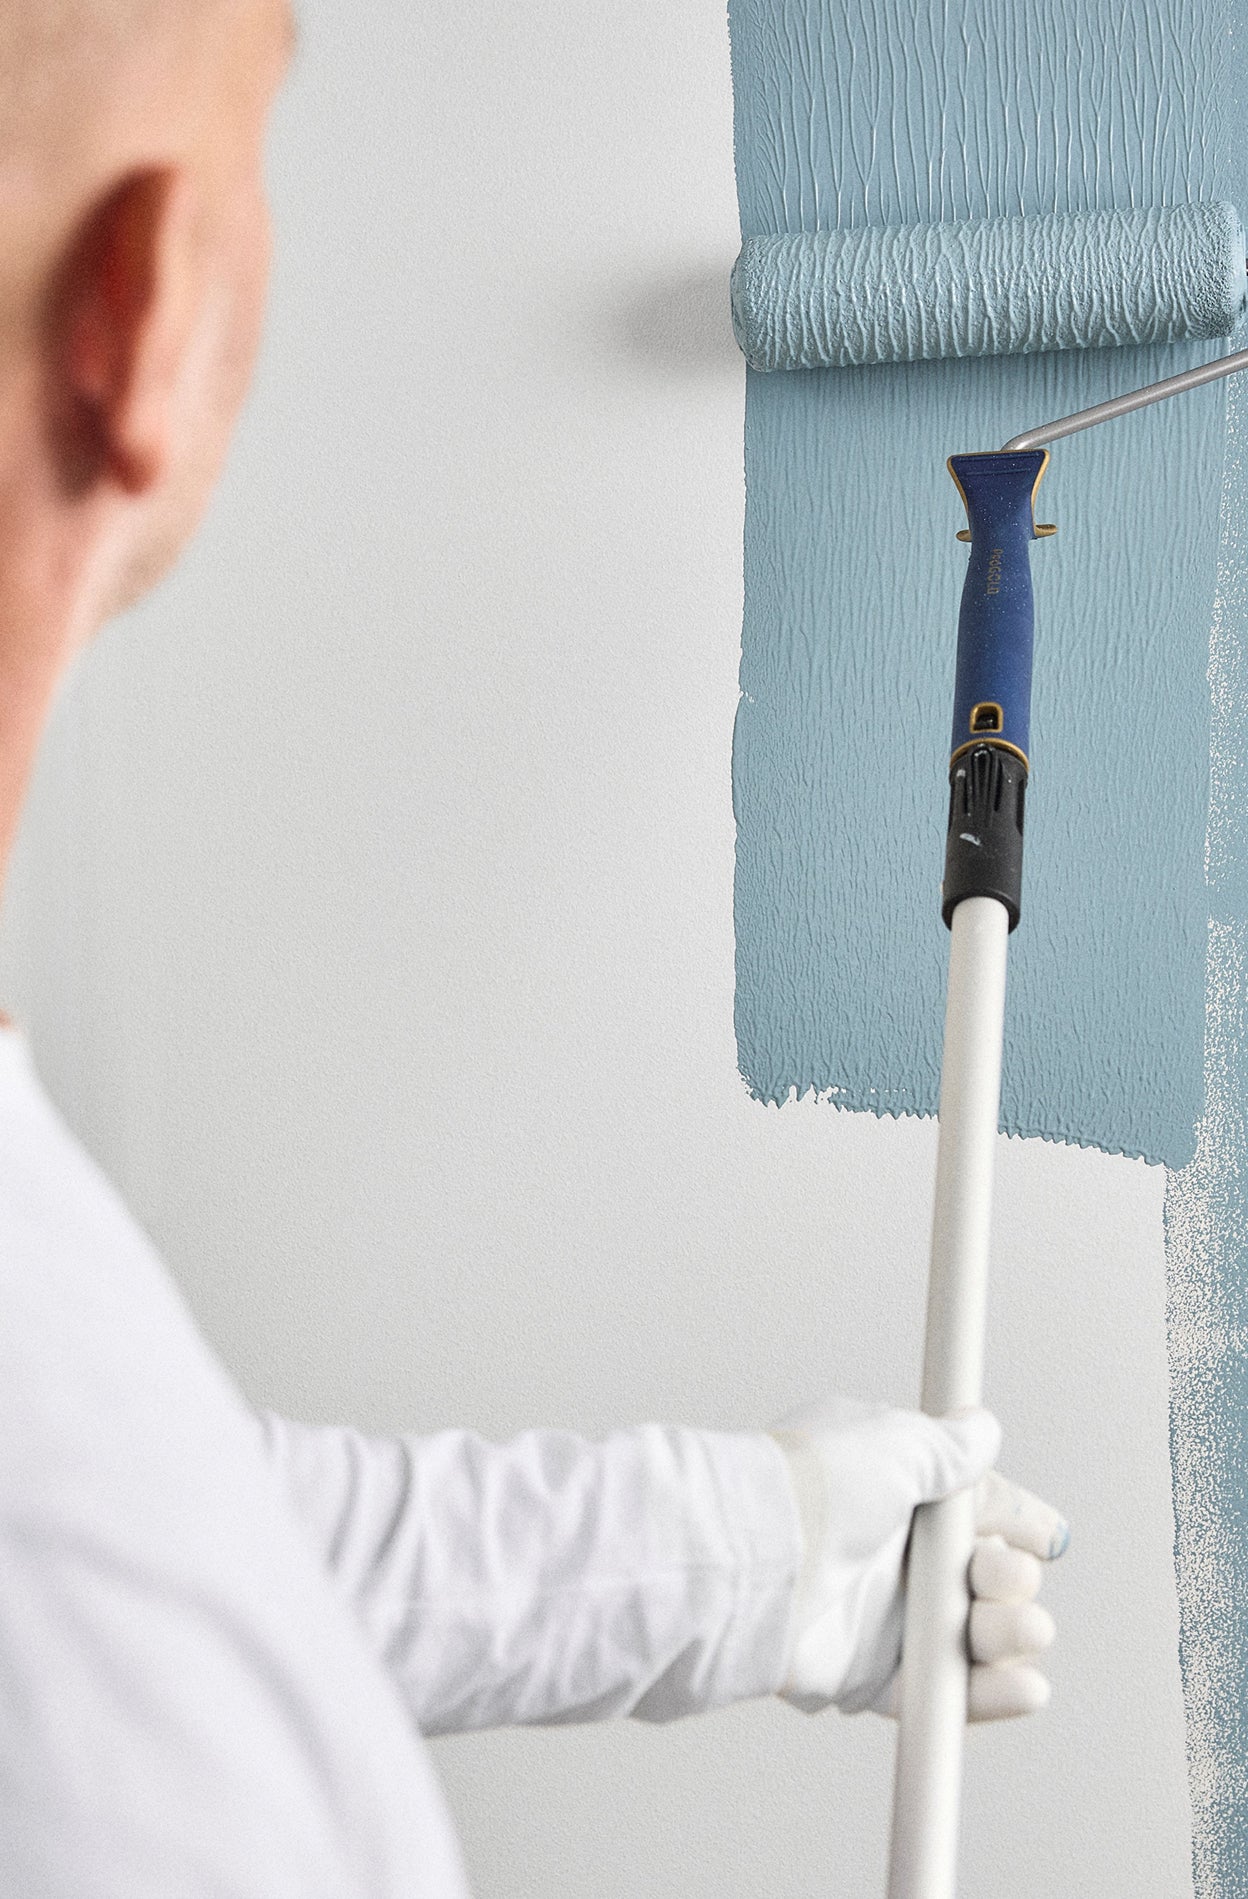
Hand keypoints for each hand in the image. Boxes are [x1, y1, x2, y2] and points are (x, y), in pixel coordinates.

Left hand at [766, 1394, 1065, 1720]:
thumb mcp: (892, 1443)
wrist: (755, 1558)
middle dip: (1013, 1579)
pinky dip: (990, 1697)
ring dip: (1012, 1636)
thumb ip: (947, 1447)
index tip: (1050, 1537)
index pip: (975, 1508)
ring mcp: (885, 1616)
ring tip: (1021, 1630)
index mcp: (897, 1491)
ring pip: (975, 1636)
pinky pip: (943, 1692)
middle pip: (985, 1577)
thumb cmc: (815, 1488)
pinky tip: (1026, 1687)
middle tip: (1000, 1577)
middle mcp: (893, 1554)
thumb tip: (981, 1427)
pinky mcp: (872, 1675)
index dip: (1017, 1522)